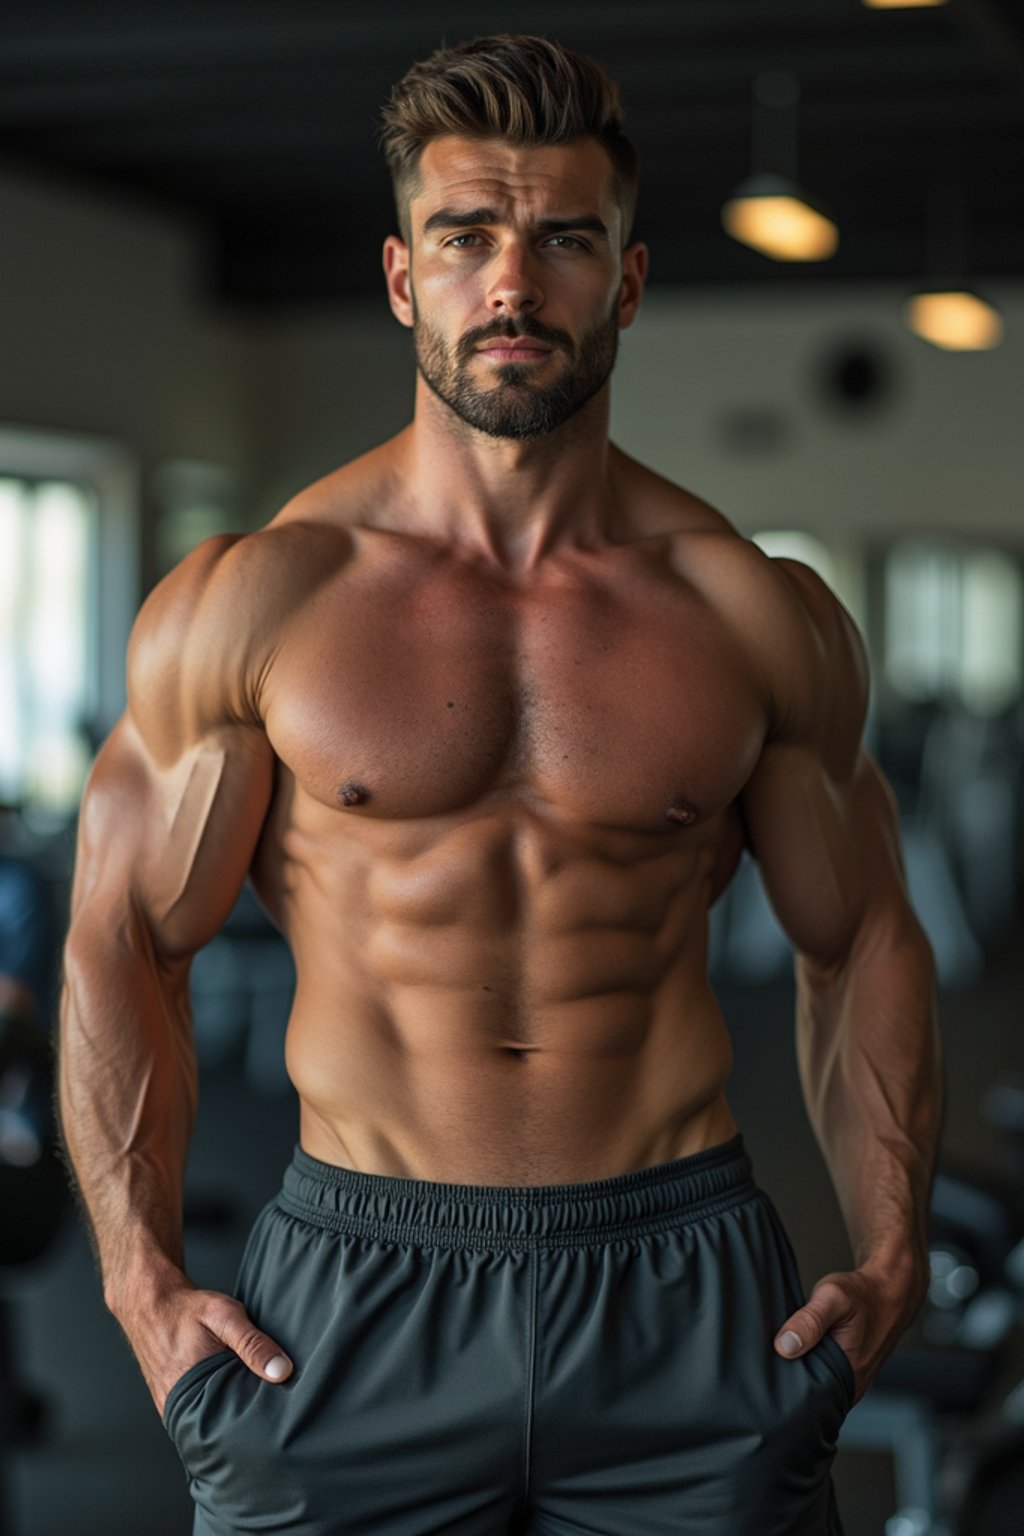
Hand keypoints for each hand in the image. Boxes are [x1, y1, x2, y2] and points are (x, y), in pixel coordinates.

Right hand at [116, 1270, 293, 1417]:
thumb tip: (282, 1371)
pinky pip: (199, 1411)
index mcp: (191, 1395)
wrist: (150, 1304)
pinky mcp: (170, 1404)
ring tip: (251, 1396)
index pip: (234, 1423)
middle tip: (269, 1403)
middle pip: (223, 1423)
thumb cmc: (186, 1309)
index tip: (279, 1409)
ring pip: (211, 1418)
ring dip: (229, 1409)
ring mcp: (173, 1409)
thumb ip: (252, 1343)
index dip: (258, 1416)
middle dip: (245, 1415)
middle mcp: (178, 1409)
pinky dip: (215, 1402)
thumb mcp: (225, 1317)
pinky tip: (229, 1389)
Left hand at [773, 1261, 927, 1403]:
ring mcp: (850, 1383)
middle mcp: (851, 1388)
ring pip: (814, 1385)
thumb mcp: (833, 1298)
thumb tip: (783, 1347)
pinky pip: (821, 1376)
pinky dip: (807, 1364)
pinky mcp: (847, 1374)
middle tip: (765, 1359)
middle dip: (787, 1380)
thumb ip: (810, 1321)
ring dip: (797, 1371)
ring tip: (778, 1353)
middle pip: (808, 1395)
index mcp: (848, 1379)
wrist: (889, 1290)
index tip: (762, 1369)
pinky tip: (796, 1350)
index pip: (805, 1400)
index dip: (781, 1387)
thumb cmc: (863, 1294)